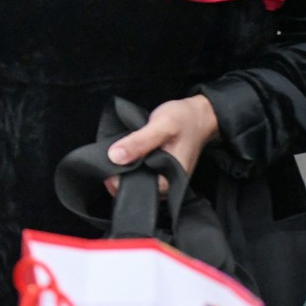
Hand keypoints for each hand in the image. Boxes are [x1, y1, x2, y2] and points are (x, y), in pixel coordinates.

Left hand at [104, 95, 219, 195]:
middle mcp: (169, 181)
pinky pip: (142, 170)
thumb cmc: (183, 119)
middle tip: (109, 160)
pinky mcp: (160, 167)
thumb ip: (139, 142)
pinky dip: (132, 164)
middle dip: (122, 177)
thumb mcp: (161, 126)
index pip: (142, 192)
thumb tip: (114, 157)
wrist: (199, 113)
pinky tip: (126, 153)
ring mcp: (165, 174)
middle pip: (139, 188)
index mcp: (172, 178)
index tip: (107, 169)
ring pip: (139, 179)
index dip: (121, 183)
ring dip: (126, 169)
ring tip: (117, 155)